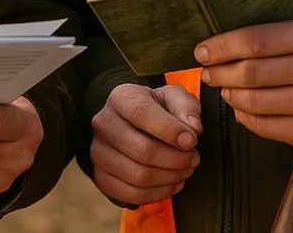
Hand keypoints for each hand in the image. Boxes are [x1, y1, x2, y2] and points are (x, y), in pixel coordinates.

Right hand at [89, 83, 201, 206]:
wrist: (135, 123)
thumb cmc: (158, 110)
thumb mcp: (175, 98)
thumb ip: (187, 108)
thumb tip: (192, 129)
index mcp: (121, 98)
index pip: (141, 114)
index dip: (170, 130)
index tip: (192, 141)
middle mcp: (104, 124)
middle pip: (142, 150)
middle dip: (175, 159)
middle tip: (193, 158)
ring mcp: (98, 152)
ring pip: (137, 176)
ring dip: (169, 177)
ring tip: (185, 170)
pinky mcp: (101, 177)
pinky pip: (131, 194)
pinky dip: (158, 193)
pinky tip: (172, 182)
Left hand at [196, 14, 292, 154]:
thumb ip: (279, 29)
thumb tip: (226, 30)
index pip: (255, 40)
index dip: (222, 46)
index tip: (203, 50)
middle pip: (249, 73)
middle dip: (219, 72)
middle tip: (207, 71)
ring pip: (252, 102)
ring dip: (229, 95)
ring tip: (224, 88)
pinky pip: (263, 127)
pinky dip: (244, 116)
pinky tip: (241, 107)